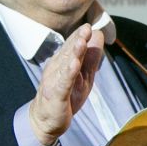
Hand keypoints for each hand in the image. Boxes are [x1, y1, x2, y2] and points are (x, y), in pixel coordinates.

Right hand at [28, 23, 104, 145]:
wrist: (46, 121)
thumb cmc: (66, 96)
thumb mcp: (84, 76)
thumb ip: (91, 58)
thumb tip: (99, 35)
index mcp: (62, 63)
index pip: (72, 46)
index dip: (80, 35)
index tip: (89, 24)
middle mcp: (56, 69)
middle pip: (68, 53)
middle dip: (77, 40)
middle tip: (87, 27)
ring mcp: (54, 82)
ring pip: (65, 65)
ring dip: (73, 53)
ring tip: (81, 42)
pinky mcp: (56, 96)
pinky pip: (62, 84)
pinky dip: (68, 74)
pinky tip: (74, 65)